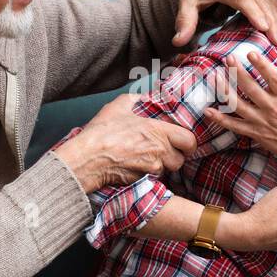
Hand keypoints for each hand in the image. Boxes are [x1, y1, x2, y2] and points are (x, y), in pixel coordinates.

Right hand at [51, 94, 197, 192]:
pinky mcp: (142, 180)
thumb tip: (144, 97)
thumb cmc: (102, 132)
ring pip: (166, 170)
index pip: (189, 141)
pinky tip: (136, 165)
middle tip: (163, 150)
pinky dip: (148, 173)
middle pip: (180, 159)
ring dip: (161, 165)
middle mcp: (159, 151)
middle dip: (174, 156)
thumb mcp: (120, 106)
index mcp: (158, 131)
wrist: (87, 158)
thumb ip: (137, 99)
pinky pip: (153, 178)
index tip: (181, 141)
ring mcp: (151, 168)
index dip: (187, 142)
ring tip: (147, 157)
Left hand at [205, 46, 276, 215]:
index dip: (261, 64)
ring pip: (239, 105)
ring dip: (225, 90)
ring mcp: (261, 121)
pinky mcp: (254, 132)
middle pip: (251, 88)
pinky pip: (234, 126)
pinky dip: (220, 119)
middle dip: (238, 72)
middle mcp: (273, 108)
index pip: (272, 77)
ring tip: (215, 76)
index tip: (250, 53)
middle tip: (228, 59)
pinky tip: (208, 110)